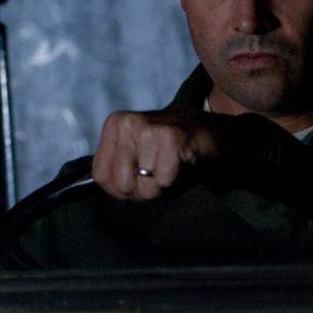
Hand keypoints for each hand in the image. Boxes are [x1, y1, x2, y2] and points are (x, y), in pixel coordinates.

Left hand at [92, 108, 225, 199]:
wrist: (211, 131)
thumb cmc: (169, 148)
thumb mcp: (134, 153)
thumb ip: (115, 168)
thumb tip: (108, 188)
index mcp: (113, 125)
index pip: (100, 177)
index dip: (121, 189)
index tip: (140, 177)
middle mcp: (126, 123)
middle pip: (122, 184)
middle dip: (143, 189)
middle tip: (159, 172)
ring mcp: (147, 128)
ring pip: (144, 185)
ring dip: (161, 185)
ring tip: (171, 166)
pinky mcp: (170, 137)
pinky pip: (164, 180)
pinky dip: (175, 179)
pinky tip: (182, 162)